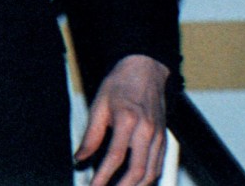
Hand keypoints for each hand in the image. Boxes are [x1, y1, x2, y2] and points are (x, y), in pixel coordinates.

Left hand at [75, 54, 169, 185]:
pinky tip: (137, 184)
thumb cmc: (120, 85)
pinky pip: (158, 165)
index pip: (115, 157)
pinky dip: (149, 179)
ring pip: (151, 172)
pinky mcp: (164, 139)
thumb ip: (91, 135)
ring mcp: (158, 136)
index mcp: (127, 120)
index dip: (103, 176)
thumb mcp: (99, 105)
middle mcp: (146, 131)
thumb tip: (80, 157)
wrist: (145, 70)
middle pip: (137, 170)